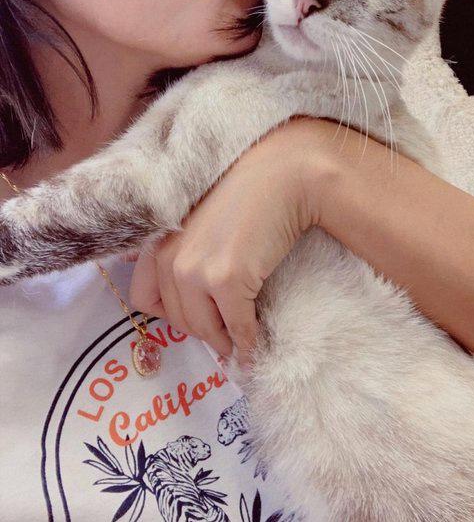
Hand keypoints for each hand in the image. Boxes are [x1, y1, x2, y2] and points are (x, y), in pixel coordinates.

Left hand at [128, 117, 320, 366]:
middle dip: (203, 331)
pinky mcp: (228, 280)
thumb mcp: (197, 221)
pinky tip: (254, 343)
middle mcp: (168, 258)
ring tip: (238, 342)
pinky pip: (237, 327)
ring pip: (205, 329)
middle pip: (178, 319)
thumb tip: (189, 292)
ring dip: (223, 341)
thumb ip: (182, 249)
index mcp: (157, 242)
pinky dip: (247, 341)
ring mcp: (196, 270)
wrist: (282, 178)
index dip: (171, 314)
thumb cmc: (246, 194)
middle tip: (224, 336)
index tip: (194, 316)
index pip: (144, 299)